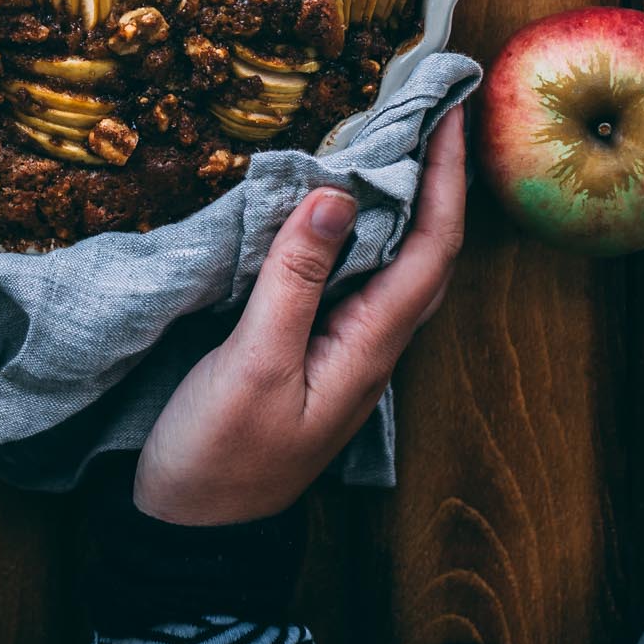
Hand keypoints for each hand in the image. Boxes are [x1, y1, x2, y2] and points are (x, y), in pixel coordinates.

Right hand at [134, 106, 467, 525]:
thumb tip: (335, 194)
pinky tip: (335, 206)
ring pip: (394, 264)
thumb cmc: (220, 455)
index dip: (449, 178)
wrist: (190, 534)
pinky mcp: (311, 352)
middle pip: (426, 251)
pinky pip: (354, 278)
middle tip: (429, 110)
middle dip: (438, 179)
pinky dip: (358, 230)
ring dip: (402, 201)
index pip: (433, 248)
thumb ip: (295, 279)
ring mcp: (344, 352)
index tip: (453, 113)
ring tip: (392, 139)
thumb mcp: (253, 363)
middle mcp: (371, 346)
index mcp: (370, 347)